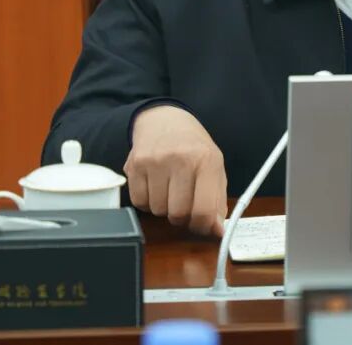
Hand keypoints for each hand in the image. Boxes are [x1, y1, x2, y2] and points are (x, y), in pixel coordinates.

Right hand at [124, 105, 226, 236]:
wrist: (164, 119)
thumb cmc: (193, 147)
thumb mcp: (215, 167)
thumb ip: (217, 201)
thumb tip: (217, 231)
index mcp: (206, 160)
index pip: (204, 210)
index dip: (203, 225)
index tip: (202, 224)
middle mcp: (180, 159)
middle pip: (178, 214)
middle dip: (182, 216)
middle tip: (184, 203)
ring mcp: (154, 162)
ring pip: (158, 211)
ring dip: (164, 207)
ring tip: (169, 189)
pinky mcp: (134, 165)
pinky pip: (139, 203)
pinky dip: (148, 202)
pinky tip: (155, 186)